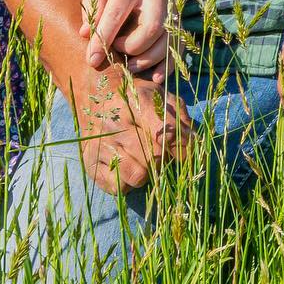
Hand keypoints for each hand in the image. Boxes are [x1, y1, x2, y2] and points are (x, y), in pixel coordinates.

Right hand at [72, 66, 191, 195]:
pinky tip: (128, 165)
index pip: (165, 133)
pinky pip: (119, 187)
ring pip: (137, 175)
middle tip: (162, 152)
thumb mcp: (163, 98)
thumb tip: (194, 144)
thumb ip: (181, 119)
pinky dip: (129, 183)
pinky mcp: (89, 162)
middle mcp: (114, 121)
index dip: (182, 148)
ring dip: (148, 173)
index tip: (187, 152)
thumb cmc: (138, 100)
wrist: (97, 95)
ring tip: (144, 158)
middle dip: (165, 160)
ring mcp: (99, 143)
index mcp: (135, 101)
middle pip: (154, 158)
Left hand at [78, 0, 169, 79]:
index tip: (92, 59)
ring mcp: (170, 4)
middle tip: (116, 53)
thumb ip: (92, 8)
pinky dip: (168, 62)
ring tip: (130, 67)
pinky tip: (155, 76)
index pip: (116, 15)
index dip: (103, 39)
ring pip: (168, 38)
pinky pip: (178, 43)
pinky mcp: (176, 15)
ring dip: (149, 59)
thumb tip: (87, 35)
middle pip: (151, 28)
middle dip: (132, 48)